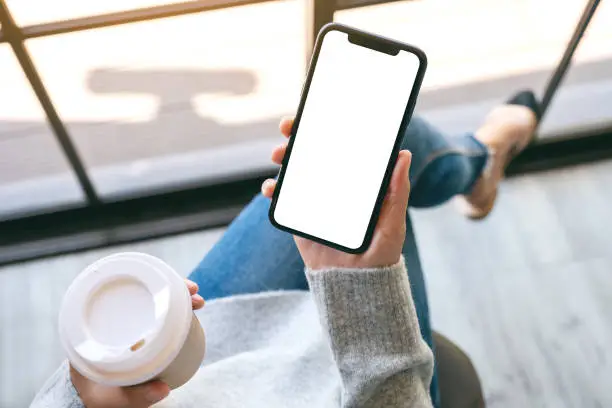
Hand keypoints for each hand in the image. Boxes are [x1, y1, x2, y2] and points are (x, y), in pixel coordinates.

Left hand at [70, 280, 204, 407]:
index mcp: (91, 327)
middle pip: (141, 293)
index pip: (119, 293)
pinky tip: (190, 312)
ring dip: (177, 298)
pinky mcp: (137, 332)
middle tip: (194, 293)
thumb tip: (164, 389)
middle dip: (172, 288)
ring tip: (198, 302)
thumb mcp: (111, 399)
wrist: (93, 401)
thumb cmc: (97, 397)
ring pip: (151, 302)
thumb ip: (135, 395)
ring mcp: (123, 325)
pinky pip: (155, 315)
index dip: (149, 284)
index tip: (174, 286)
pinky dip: (174, 311)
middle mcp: (107, 319)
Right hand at [262, 117, 411, 269]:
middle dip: (298, 136)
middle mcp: (335, 187)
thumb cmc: (379, 253)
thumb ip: (397, 192)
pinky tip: (271, 188)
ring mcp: (315, 201)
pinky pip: (283, 199)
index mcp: (357, 183)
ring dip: (284, 158)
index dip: (329, 128)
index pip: (342, 149)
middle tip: (288, 127)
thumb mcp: (392, 223)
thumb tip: (404, 155)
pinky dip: (273, 189)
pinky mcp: (299, 217)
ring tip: (278, 155)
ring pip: (295, 171)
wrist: (354, 286)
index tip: (317, 113)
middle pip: (314, 154)